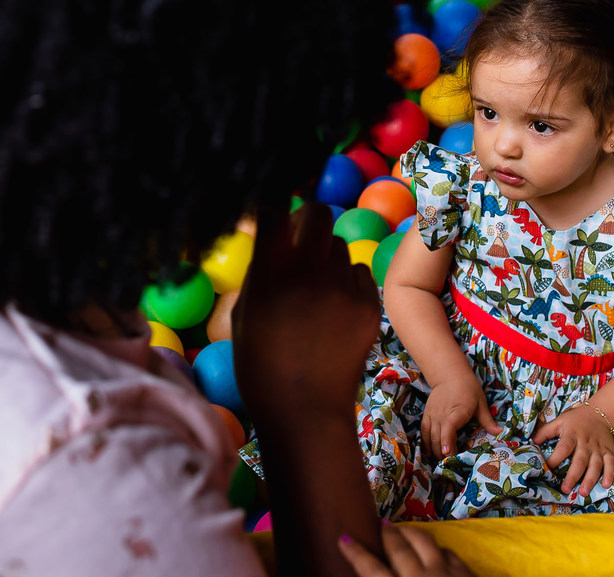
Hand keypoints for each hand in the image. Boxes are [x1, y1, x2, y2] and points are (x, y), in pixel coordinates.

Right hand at [232, 202, 380, 418]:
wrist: (304, 412)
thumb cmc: (261, 366)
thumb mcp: (244, 314)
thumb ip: (260, 271)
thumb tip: (272, 236)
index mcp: (268, 274)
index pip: (273, 208)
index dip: (273, 202)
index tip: (274, 211)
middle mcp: (307, 272)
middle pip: (316, 212)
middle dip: (308, 217)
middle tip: (302, 238)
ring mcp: (342, 287)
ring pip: (338, 246)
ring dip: (327, 257)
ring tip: (317, 292)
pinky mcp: (370, 304)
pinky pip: (360, 273)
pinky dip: (349, 283)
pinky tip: (336, 311)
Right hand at [339, 525, 473, 576]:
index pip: (371, 569)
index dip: (356, 553)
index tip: (344, 539)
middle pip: (398, 546)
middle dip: (386, 533)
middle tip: (379, 525)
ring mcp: (445, 573)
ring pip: (424, 541)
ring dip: (410, 532)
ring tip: (402, 529)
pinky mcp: (466, 575)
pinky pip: (449, 552)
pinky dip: (438, 549)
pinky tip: (436, 551)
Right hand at [422, 370, 500, 459]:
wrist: (450, 374)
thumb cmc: (468, 388)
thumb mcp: (480, 403)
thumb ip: (487, 420)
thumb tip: (500, 433)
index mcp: (456, 412)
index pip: (448, 429)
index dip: (447, 442)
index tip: (448, 454)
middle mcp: (442, 415)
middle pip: (438, 438)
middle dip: (443, 453)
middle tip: (451, 465)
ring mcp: (432, 415)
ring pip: (430, 437)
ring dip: (435, 451)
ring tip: (441, 462)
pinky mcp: (427, 415)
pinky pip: (424, 431)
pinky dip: (425, 443)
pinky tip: (429, 452)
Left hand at [530, 402, 613, 496]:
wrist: (601, 413)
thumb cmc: (576, 420)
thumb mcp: (559, 421)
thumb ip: (545, 432)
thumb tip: (531, 442)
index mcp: (571, 435)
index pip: (562, 448)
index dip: (554, 459)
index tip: (546, 469)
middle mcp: (585, 443)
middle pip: (579, 461)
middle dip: (573, 476)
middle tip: (565, 489)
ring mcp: (598, 449)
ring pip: (595, 465)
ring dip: (590, 480)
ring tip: (583, 493)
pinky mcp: (609, 452)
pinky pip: (610, 464)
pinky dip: (610, 474)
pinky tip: (606, 485)